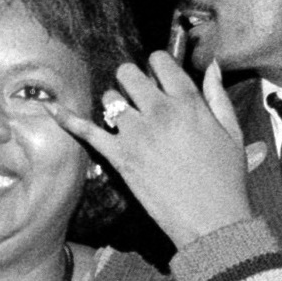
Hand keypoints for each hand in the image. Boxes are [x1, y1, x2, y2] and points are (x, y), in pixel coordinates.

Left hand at [56, 54, 249, 248]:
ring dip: (115, 103)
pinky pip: (87, 131)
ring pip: (109, 97)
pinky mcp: (119, 157)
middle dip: (132, 80)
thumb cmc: (226, 178)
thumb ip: (217, 95)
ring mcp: (136, 133)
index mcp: (188, 102)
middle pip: (128, 73)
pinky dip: (67, 119)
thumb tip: (211, 66)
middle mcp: (159, 111)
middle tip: (138, 96)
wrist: (210, 218)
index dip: (157, 66)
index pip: (160, 61)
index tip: (158, 77)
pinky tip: (50, 107)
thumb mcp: (231, 131)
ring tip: (124, 117)